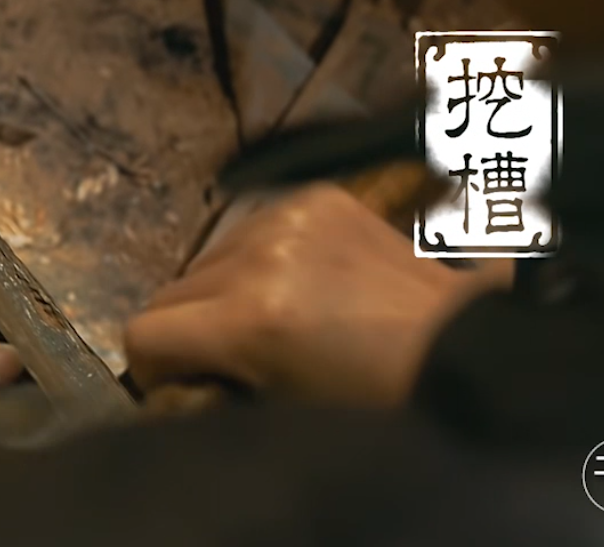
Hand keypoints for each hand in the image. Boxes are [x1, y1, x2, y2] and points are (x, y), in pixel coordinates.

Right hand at [124, 184, 510, 407]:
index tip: (187, 387)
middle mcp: (259, 255)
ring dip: (221, 293)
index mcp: (252, 317)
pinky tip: (302, 284)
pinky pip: (248, 230)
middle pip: (168, 293)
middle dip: (189, 333)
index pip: (143, 332)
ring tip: (275, 320)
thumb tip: (171, 378)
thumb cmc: (372, 400)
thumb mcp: (278, 407)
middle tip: (234, 361)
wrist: (459, 347)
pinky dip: (259, 260)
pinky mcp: (313, 196)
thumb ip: (210, 384)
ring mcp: (287, 217)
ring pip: (204, 258)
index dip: (155, 371)